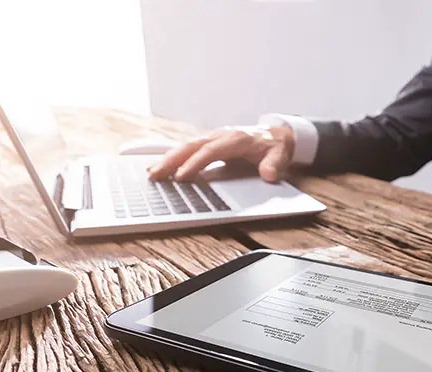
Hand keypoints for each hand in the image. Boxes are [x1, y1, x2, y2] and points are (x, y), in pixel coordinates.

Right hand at [147, 124, 294, 181]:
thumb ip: (274, 165)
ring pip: (186, 147)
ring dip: (168, 159)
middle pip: (192, 146)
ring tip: (152, 173)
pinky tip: (161, 168)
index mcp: (236, 138)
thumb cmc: (274, 146)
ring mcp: (213, 139)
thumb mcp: (280, 155)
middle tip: (156, 174)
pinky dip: (173, 158)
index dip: (196, 162)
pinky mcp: (209, 145)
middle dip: (172, 159)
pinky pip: (188, 151)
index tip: (182, 176)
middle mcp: (220, 136)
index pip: (211, 150)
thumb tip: (268, 174)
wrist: (276, 135)